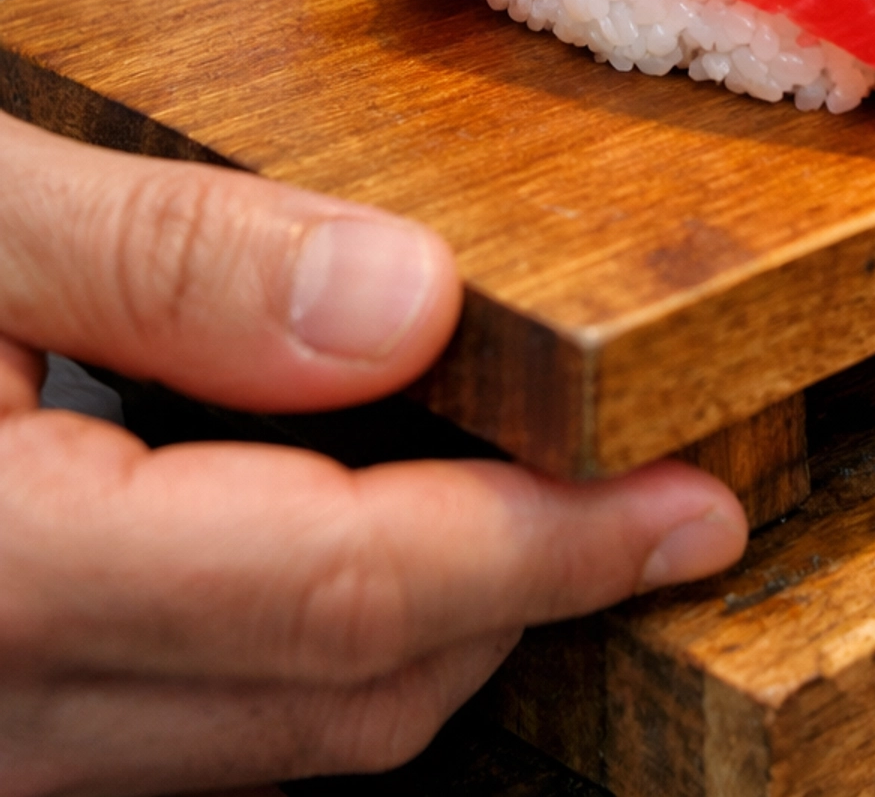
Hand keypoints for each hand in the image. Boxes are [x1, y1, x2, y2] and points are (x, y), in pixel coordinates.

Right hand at [0, 112, 744, 794]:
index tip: (688, 497)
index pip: (348, 589)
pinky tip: (370, 503)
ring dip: (438, 615)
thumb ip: (174, 256)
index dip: (549, 545)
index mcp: (13, 568)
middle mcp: (8, 704)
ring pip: (286, 728)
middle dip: (528, 589)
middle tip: (658, 489)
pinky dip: (324, 626)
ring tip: (542, 488)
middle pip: (345, 692)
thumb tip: (405, 297)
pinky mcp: (10, 711)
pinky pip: (207, 714)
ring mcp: (7, 735)